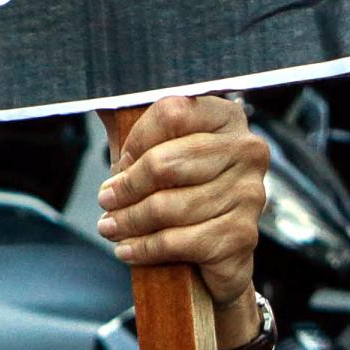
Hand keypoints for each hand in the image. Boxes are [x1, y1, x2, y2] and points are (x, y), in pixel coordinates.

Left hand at [96, 94, 266, 307]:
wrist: (217, 251)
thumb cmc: (182, 191)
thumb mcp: (157, 151)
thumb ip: (132, 122)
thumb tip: (100, 97)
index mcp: (226, 118)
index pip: (172, 114)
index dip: (136, 140)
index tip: (120, 162)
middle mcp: (246, 151)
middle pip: (165, 164)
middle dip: (126, 187)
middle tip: (105, 200)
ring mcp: (249, 194)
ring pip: (167, 207)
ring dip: (129, 221)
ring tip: (110, 227)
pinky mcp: (242, 236)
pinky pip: (178, 241)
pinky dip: (144, 248)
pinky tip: (127, 249)